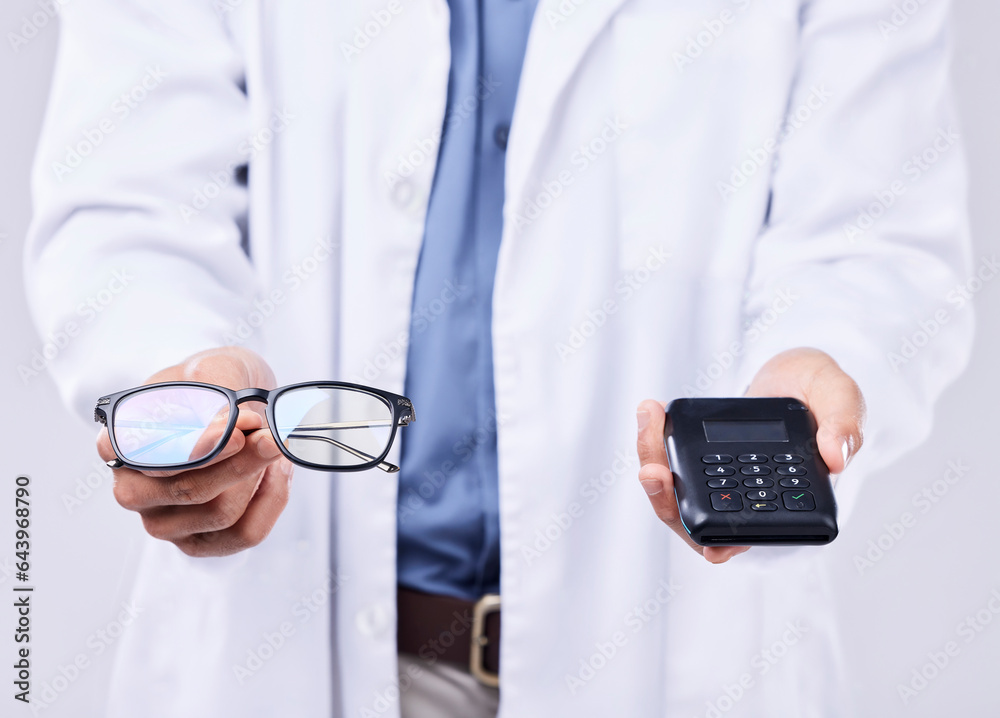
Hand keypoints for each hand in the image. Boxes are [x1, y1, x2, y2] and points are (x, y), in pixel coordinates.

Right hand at [98, 346, 292, 556]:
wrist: (230, 403)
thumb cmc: (211, 387)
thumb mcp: (211, 371)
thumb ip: (216, 396)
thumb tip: (232, 427)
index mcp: (119, 442)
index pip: (153, 456)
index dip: (201, 447)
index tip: (241, 429)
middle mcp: (132, 488)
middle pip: (191, 489)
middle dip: (242, 462)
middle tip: (273, 436)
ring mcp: (161, 521)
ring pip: (221, 513)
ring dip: (259, 476)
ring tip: (271, 445)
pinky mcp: (197, 542)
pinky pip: (244, 533)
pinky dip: (271, 500)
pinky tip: (276, 471)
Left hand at [636, 347, 865, 563]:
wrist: (797, 371)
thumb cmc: (821, 392)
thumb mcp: (842, 398)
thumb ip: (845, 425)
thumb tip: (835, 458)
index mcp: (784, 499)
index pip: (751, 535)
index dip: (726, 547)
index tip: (713, 548)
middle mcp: (744, 494)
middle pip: (697, 519)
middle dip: (668, 503)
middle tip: (655, 472)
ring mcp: (717, 476)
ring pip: (675, 491)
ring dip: (653, 464)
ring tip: (649, 422)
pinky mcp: (698, 453)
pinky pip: (669, 458)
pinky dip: (655, 439)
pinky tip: (651, 410)